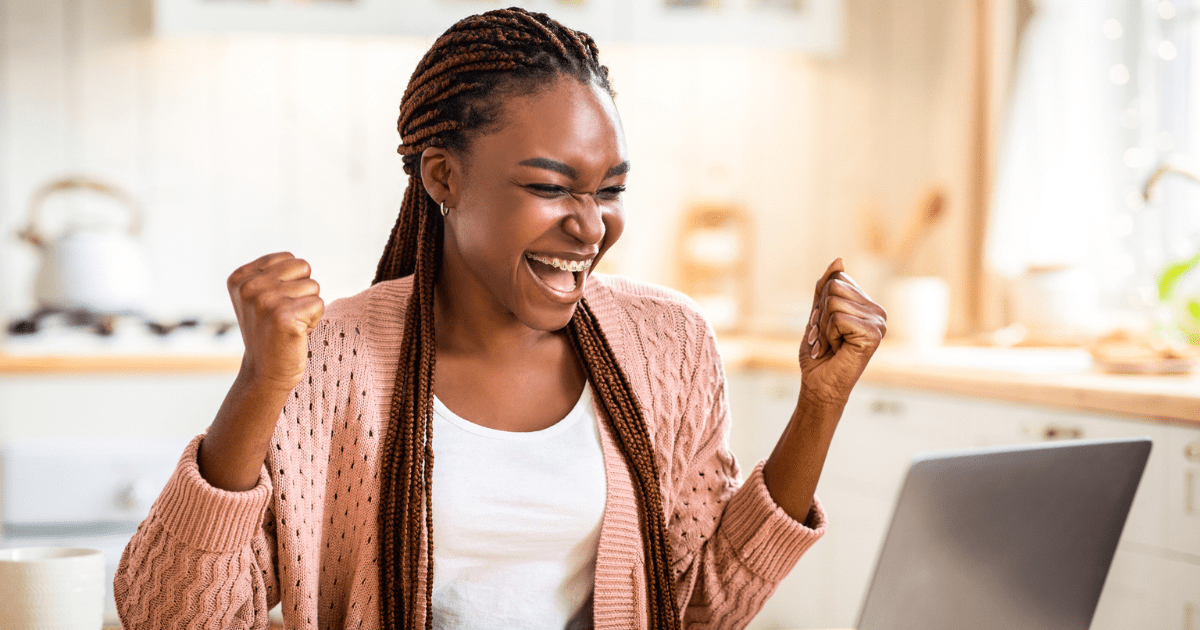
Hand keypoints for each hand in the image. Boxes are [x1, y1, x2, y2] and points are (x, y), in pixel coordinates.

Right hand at [227, 252, 324, 391]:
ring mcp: (264, 301)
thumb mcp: (260, 296)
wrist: (265, 373)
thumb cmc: (270, 332)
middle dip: (303, 291)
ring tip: (291, 325)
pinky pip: (319, 304)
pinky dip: (314, 320)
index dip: (292, 281)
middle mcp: (249, 287)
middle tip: (288, 314)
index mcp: (240, 277)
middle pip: (303, 267)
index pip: (289, 258)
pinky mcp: (283, 317)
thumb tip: (301, 263)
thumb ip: (273, 273)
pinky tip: (296, 334)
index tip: (277, 304)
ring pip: (313, 286)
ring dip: (309, 307)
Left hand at [799, 257, 886, 405]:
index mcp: (867, 306)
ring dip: (824, 326)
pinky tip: (838, 350)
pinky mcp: (874, 334)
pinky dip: (829, 335)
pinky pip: (837, 318)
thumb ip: (826, 286)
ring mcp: (879, 323)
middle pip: (835, 287)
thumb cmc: (820, 354)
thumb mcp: (818, 314)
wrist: (820, 385)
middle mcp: (878, 312)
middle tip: (827, 338)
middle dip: (820, 314)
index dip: (821, 304)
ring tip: (832, 345)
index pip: (837, 280)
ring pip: (834, 301)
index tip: (825, 328)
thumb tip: (840, 260)